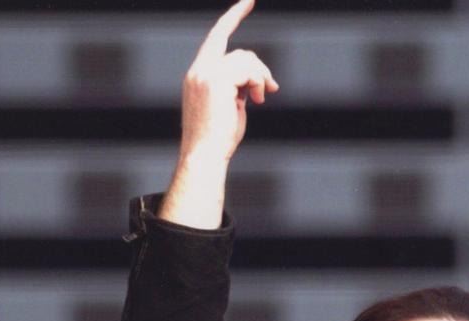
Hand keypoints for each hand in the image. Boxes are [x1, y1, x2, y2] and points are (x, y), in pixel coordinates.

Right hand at [160, 0, 278, 227]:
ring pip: (246, 60)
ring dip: (260, 78)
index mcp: (197, 76)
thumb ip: (238, 89)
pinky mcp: (216, 80)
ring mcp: (205, 74)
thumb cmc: (217, 142)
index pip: (216, 38)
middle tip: (271, 90)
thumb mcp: (229, 109)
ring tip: (260, 99)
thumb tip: (256, 81)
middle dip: (259, 68)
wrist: (204, 157)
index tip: (249, 1)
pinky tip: (256, 99)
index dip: (233, 18)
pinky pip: (247, 69)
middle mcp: (198, 71)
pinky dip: (258, 81)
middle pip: (239, 51)